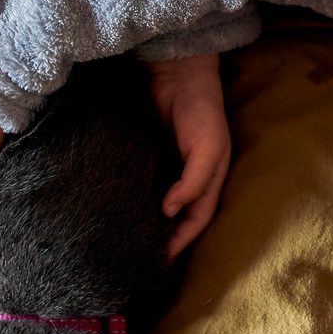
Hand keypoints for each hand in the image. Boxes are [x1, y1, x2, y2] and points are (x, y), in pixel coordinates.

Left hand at [148, 52, 231, 257]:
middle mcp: (191, 178)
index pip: (197, 220)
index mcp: (211, 179)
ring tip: (129, 240)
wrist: (178, 74)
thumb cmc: (201, 110)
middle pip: (179, 217)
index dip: (182, 241)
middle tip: (142, 258)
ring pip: (161, 204)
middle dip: (166, 238)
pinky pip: (144, 184)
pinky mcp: (150, 156)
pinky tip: (121, 209)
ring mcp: (170, 167)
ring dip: (150, 221)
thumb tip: (169, 212)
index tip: (162, 260)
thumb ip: (193, 181)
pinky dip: (136, 199)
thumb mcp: (207, 148)